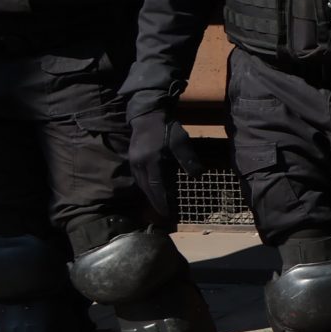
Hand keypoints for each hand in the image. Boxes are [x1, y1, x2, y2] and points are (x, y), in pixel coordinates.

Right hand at [126, 99, 196, 227]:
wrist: (148, 115)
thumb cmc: (167, 128)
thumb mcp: (181, 142)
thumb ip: (188, 160)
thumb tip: (197, 176)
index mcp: (152, 161)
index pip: (157, 187)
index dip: (162, 202)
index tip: (168, 214)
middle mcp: (140, 165)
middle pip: (147, 190)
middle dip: (156, 203)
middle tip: (164, 215)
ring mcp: (134, 163)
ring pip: (142, 185)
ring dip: (151, 197)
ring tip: (160, 206)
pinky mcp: (133, 160)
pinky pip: (139, 179)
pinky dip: (146, 188)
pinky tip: (153, 191)